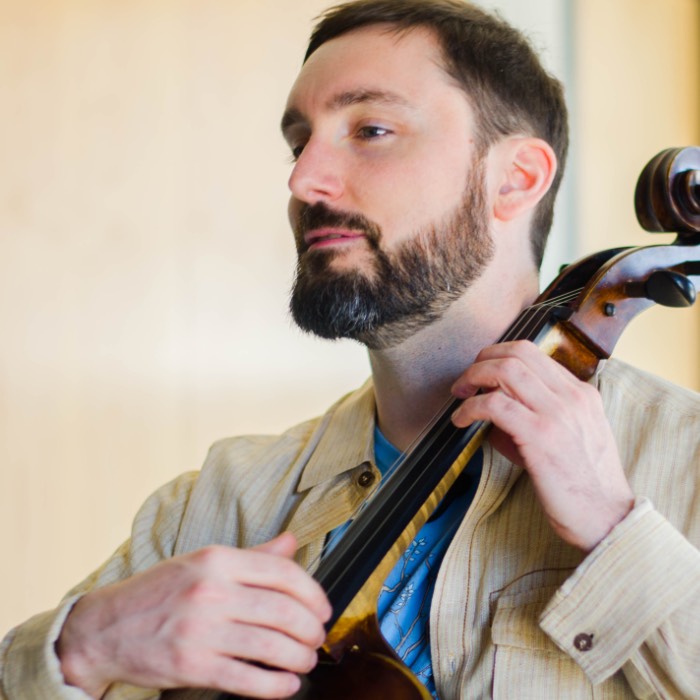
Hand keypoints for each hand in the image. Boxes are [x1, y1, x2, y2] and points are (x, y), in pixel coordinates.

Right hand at [56, 532, 330, 698]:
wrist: (106, 627)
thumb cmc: (160, 591)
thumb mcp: (203, 561)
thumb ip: (252, 556)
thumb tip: (291, 543)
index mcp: (218, 560)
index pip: (282, 572)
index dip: (313, 592)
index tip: (323, 607)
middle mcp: (211, 591)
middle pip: (282, 610)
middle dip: (311, 628)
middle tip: (318, 637)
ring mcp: (200, 630)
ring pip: (270, 645)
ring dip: (299, 657)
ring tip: (306, 659)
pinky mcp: (191, 666)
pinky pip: (246, 678)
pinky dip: (275, 685)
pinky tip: (287, 684)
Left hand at [451, 340, 633, 551]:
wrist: (608, 519)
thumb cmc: (583, 486)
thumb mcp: (567, 439)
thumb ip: (534, 417)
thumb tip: (490, 412)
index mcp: (582, 394)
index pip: (533, 354)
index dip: (499, 357)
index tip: (481, 373)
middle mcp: (573, 396)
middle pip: (518, 352)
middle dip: (483, 360)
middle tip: (465, 381)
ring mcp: (559, 413)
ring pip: (506, 370)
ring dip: (473, 377)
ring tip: (461, 395)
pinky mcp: (541, 435)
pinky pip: (495, 404)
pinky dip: (470, 407)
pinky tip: (461, 420)